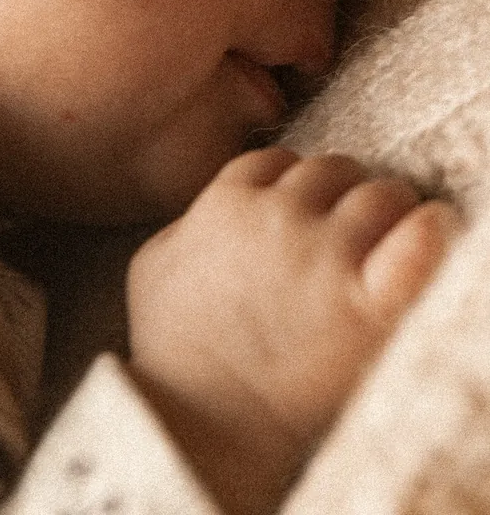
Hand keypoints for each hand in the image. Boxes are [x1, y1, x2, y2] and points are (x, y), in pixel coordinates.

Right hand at [125, 147, 460, 514]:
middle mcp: (279, 215)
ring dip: (386, 210)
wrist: (204, 420)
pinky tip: (430, 232)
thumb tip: (204, 216)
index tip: (302, 214)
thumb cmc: (169, 349)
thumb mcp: (150, 265)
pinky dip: (428, 232)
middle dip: (343, 193)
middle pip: (334, 170)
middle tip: (348, 231)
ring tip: (390, 240)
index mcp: (228, 201)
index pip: (280, 161)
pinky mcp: (369, 305)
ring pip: (379, 194)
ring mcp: (326, 255)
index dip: (293, 185)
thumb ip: (184, 224)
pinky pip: (418, 243)